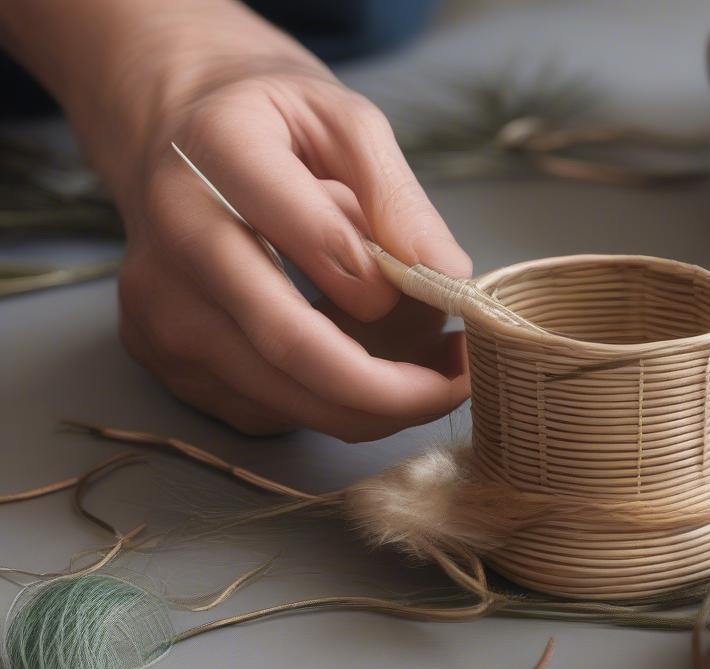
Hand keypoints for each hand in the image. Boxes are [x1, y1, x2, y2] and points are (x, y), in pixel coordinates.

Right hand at [0, 0, 470, 439]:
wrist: (173, 139)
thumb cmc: (272, 127)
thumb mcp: (345, 124)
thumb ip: (397, 197)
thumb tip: (448, 276)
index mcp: (219, 156)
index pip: (314, 242)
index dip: (390, 289)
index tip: (446, 303)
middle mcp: (175, 243)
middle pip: (293, 349)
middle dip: (395, 390)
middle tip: (458, 384)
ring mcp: (162, 312)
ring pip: (285, 401)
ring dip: (373, 410)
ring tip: (428, 379)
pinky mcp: (166, 362)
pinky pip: (268, 413)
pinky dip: (330, 410)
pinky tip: (360, 375)